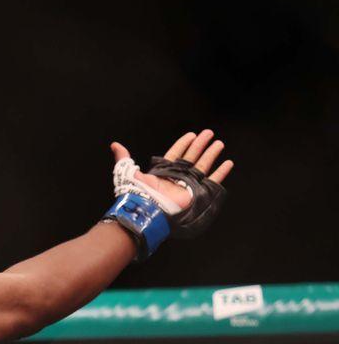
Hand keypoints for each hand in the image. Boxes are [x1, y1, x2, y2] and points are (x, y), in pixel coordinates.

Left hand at [110, 130, 233, 209]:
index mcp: (162, 171)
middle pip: (191, 157)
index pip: (176, 153)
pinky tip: (227, 162)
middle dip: (200, 145)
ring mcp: (188, 185)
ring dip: (211, 154)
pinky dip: (221, 172)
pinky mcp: (197, 193)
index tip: (192, 134)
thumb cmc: (137, 192)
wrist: (148, 210)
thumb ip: (123, 158)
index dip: (184, 143)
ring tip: (219, 143)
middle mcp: (176, 177)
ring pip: (203, 165)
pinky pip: (212, 180)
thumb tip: (115, 145)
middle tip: (209, 133)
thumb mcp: (128, 172)